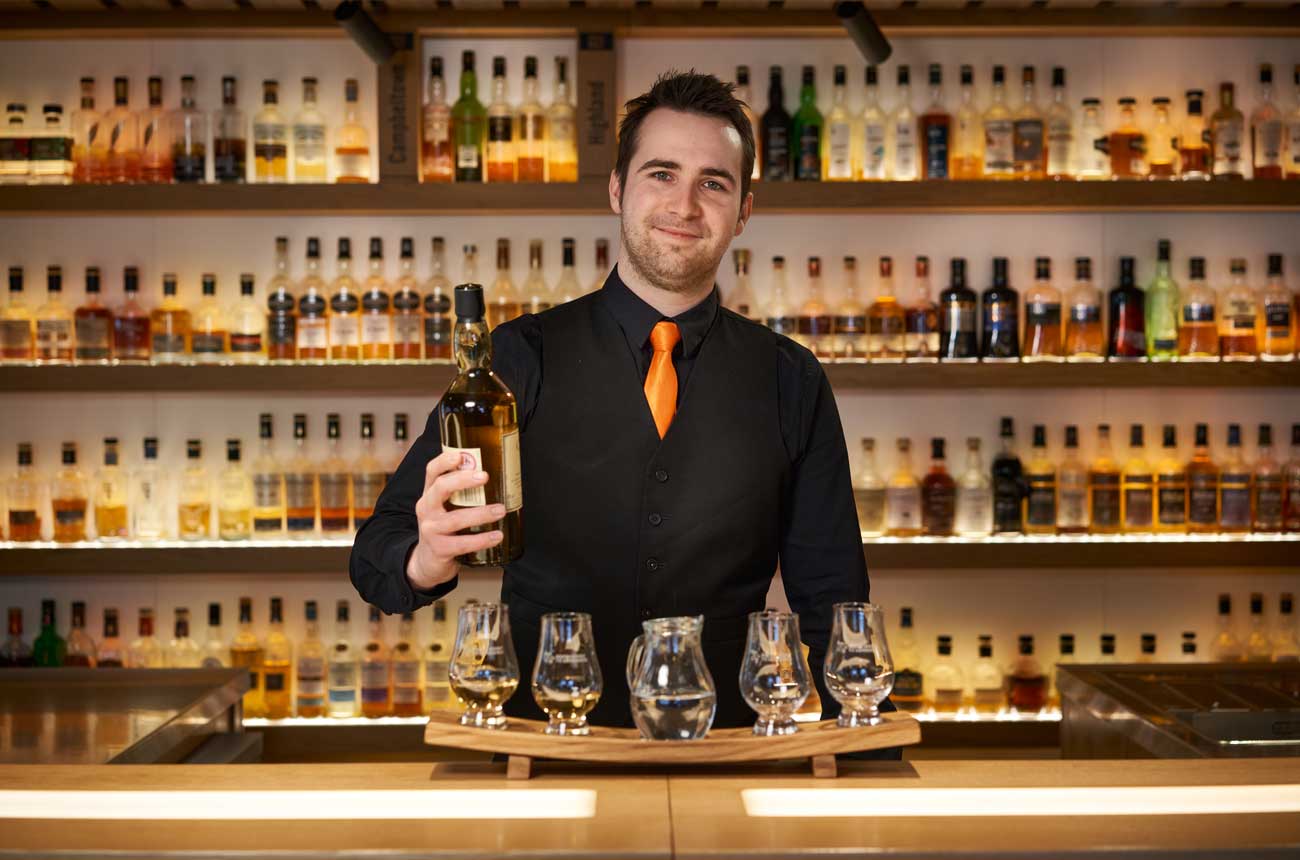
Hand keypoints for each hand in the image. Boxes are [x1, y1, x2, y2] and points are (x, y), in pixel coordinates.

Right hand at [405, 449, 505, 589]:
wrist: (428, 561)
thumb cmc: (444, 528)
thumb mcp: (445, 507)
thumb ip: (462, 492)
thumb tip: (496, 473)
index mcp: (430, 494)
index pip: (432, 471)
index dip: (444, 461)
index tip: (460, 456)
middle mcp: (426, 508)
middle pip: (440, 488)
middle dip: (463, 480)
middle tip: (485, 477)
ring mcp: (431, 529)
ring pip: (455, 519)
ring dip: (481, 514)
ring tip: (501, 510)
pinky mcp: (439, 549)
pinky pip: (462, 543)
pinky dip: (482, 540)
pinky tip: (497, 536)